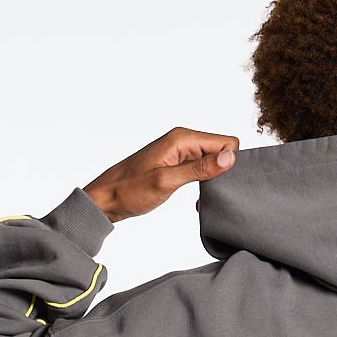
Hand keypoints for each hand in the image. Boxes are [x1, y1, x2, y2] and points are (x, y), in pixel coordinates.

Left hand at [82, 127, 239, 222]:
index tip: (218, 182)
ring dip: (213, 179)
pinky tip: (196, 197)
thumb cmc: (130, 190)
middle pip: (222, 150)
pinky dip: (203, 182)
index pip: (226, 142)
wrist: (107, 198)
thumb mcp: (166, 181)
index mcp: (181, 138)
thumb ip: (199, 169)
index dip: (229, 163)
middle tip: (208, 192)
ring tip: (200, 197)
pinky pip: (202, 168)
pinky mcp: (177, 163)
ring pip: (214, 160)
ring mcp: (180, 151)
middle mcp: (183, 140)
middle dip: (223, 172)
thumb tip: (229, 158)